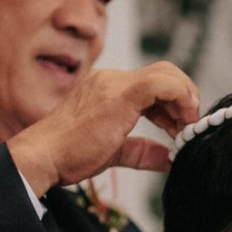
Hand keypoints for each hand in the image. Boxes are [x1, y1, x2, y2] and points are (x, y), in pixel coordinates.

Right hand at [7, 62, 199, 191]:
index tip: (180, 128)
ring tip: (186, 128)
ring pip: (165, 74)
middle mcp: (111, 80)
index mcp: (107, 88)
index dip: (174, 103)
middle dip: (184, 97)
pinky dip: (179, 97)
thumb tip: (168, 159)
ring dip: (184, 99)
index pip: (153, 82)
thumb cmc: (69, 155)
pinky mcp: (119, 95)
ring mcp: (114, 84)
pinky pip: (160, 83)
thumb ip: (142, 152)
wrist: (44, 156)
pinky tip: (182, 121)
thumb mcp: (114, 152)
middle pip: (164, 72)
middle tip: (187, 127)